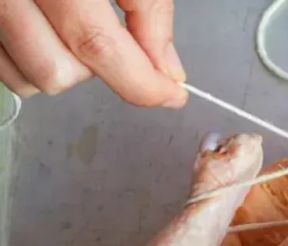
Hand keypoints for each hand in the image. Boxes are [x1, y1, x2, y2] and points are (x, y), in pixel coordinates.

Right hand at [0, 0, 186, 107]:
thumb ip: (148, 9)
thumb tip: (165, 69)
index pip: (98, 44)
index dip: (140, 83)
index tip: (169, 94)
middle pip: (57, 71)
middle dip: (96, 69)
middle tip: (111, 37)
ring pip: (27, 76)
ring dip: (62, 67)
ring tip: (73, 28)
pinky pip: (3, 67)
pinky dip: (30, 62)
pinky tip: (45, 31)